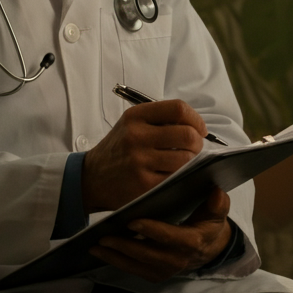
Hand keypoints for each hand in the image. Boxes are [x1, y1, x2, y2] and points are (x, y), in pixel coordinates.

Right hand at [82, 100, 206, 212]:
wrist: (92, 178)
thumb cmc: (119, 149)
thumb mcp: (131, 124)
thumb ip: (160, 120)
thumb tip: (196, 126)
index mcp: (135, 116)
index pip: (178, 109)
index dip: (196, 119)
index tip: (200, 129)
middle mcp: (136, 136)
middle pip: (187, 134)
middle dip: (197, 142)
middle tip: (194, 148)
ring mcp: (139, 161)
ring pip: (186, 158)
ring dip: (191, 161)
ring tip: (183, 162)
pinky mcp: (143, 184)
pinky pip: (176, 177)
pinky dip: (181, 176)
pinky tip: (174, 175)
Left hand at [90, 187, 232, 282]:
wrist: (211, 248)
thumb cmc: (209, 224)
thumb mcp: (217, 212)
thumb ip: (217, 203)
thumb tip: (217, 192)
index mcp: (192, 242)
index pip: (170, 237)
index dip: (151, 230)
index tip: (132, 221)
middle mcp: (179, 260)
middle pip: (147, 254)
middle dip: (125, 246)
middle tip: (104, 234)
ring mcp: (166, 270)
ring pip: (137, 265)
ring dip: (115, 256)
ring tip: (96, 245)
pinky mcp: (156, 275)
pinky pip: (134, 270)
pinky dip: (117, 262)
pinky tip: (102, 252)